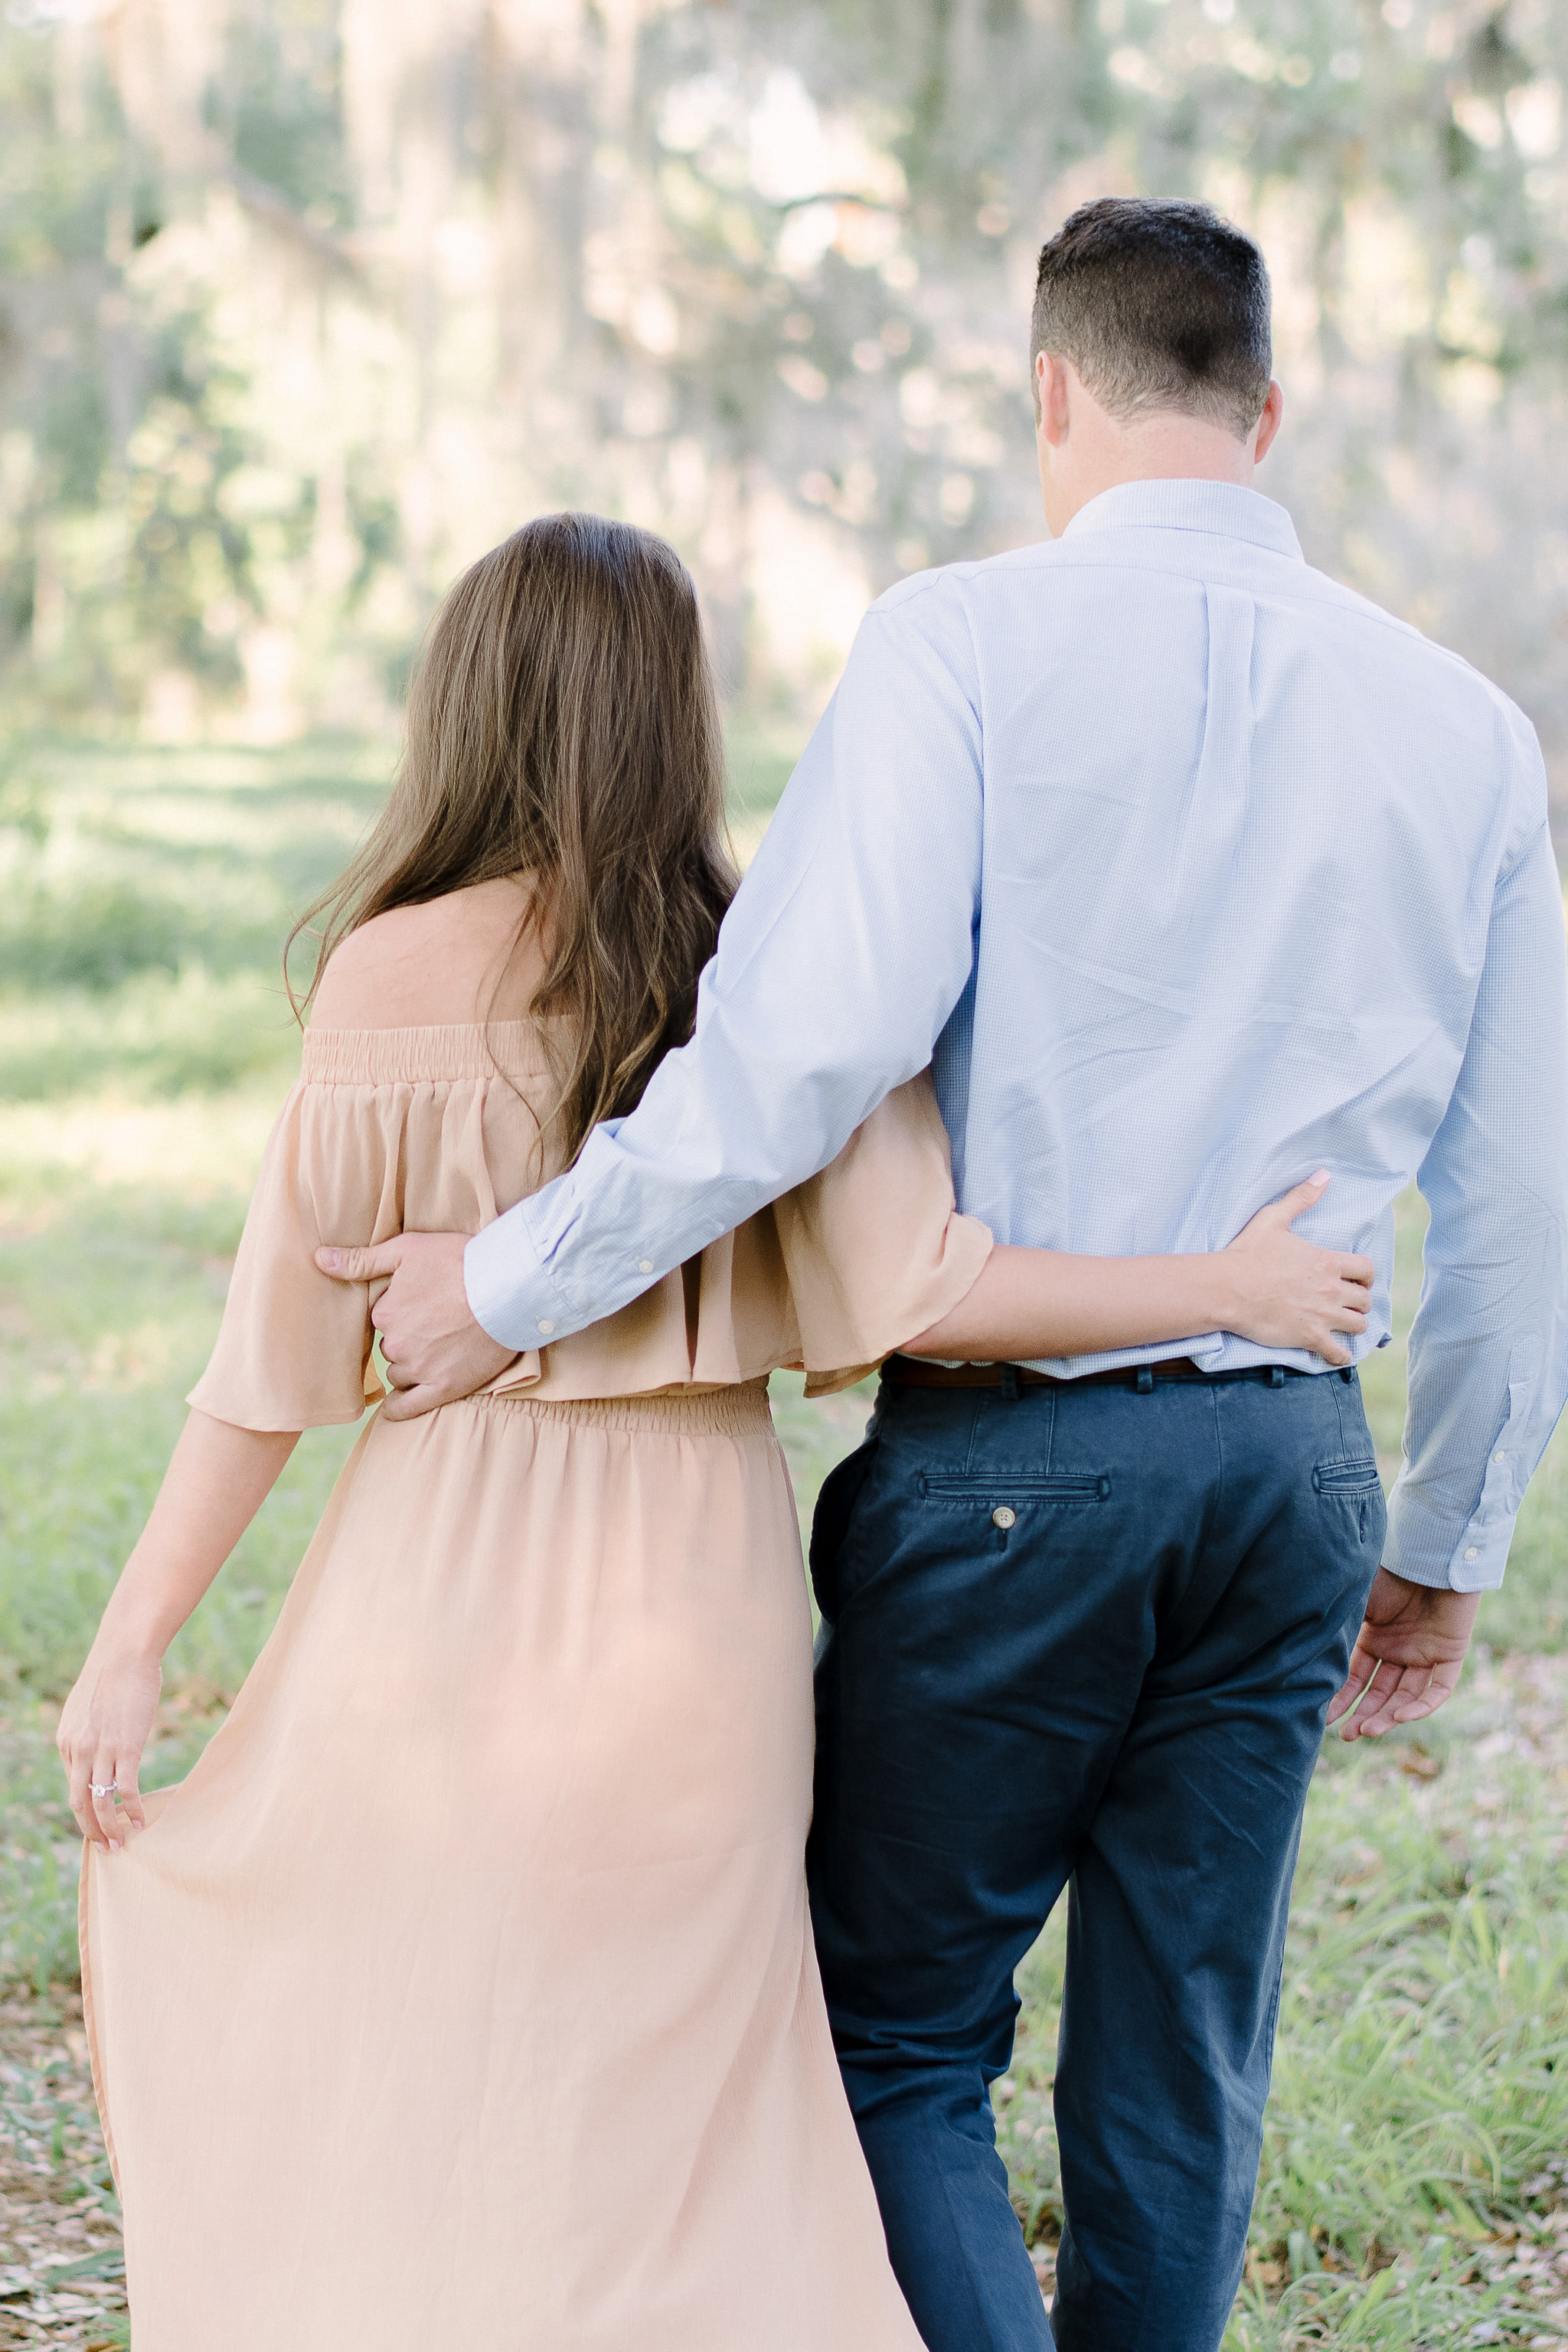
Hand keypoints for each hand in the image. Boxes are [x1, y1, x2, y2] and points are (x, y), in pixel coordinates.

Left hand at [57, 1644, 161, 1849]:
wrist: (125, 1653)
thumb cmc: (114, 1673)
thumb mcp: (89, 1706)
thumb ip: (90, 1731)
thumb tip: (104, 1743)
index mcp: (66, 1741)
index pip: (73, 1785)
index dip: (86, 1808)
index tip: (100, 1821)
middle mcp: (77, 1750)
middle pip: (78, 1802)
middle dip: (91, 1830)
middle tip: (105, 1847)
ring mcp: (100, 1750)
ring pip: (99, 1802)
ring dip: (109, 1828)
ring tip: (121, 1842)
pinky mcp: (126, 1748)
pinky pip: (125, 1789)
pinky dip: (131, 1810)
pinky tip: (140, 1821)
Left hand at [315, 1231, 517, 1418]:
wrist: (509, 1287)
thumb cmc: (460, 1261)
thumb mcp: (407, 1249)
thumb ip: (360, 1260)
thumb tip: (318, 1259)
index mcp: (385, 1312)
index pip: (383, 1318)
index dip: (402, 1310)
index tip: (424, 1301)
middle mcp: (396, 1344)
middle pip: (391, 1347)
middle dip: (407, 1337)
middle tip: (438, 1322)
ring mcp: (420, 1368)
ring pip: (400, 1373)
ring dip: (412, 1365)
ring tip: (441, 1349)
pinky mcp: (444, 1387)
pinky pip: (408, 1407)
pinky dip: (399, 1408)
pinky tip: (395, 1406)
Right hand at [1220, 1173, 1372, 1363]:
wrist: (1227, 1288)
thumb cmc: (1248, 1254)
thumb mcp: (1273, 1218)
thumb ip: (1301, 1198)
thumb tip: (1323, 1175)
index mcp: (1327, 1262)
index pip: (1366, 1269)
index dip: (1367, 1276)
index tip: (1360, 1280)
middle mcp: (1331, 1290)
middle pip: (1365, 1299)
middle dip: (1360, 1301)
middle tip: (1350, 1303)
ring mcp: (1322, 1315)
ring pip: (1358, 1325)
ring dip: (1354, 1324)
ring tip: (1345, 1325)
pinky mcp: (1309, 1337)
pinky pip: (1338, 1352)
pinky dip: (1342, 1355)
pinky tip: (1338, 1354)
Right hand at [1327, 1567, 1480, 1739]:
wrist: (1428, 1557)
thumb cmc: (1388, 1574)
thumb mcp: (1355, 1604)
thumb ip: (1339, 1630)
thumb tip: (1306, 1657)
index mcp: (1374, 1638)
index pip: (1357, 1677)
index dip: (1342, 1698)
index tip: (1325, 1718)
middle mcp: (1398, 1650)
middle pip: (1380, 1692)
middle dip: (1363, 1715)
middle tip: (1347, 1735)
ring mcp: (1424, 1654)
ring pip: (1406, 1696)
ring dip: (1388, 1715)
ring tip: (1368, 1731)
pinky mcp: (1450, 1655)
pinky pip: (1438, 1689)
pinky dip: (1422, 1705)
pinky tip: (1401, 1716)